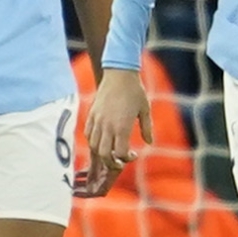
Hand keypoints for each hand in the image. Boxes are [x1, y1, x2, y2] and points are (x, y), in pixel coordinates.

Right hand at [78, 67, 152, 197]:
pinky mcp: (91, 114)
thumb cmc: (135, 91)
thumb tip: (149, 142)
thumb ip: (147, 128)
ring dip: (101, 154)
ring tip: (110, 152)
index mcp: (122, 127)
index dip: (126, 159)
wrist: (119, 73)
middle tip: (119, 162)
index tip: (132, 155)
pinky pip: (88, 134)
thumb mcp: (145, 109)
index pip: (120, 153)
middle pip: (104, 154)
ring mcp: (98, 120)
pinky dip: (93, 142)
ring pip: (93, 146)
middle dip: (111, 163)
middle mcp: (108, 126)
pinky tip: (101, 141)